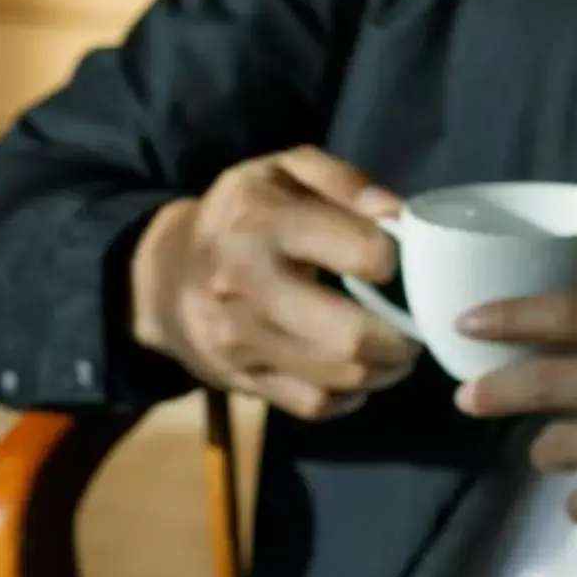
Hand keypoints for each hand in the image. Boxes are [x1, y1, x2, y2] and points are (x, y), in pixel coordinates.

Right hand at [130, 147, 420, 419]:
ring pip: (340, 377)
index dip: (396, 259)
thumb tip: (395, 216)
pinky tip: (356, 375)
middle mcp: (244, 283)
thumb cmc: (239, 217)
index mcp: (260, 220)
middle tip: (414, 329)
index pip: (361, 252)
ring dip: (384, 370)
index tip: (397, 261)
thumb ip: (343, 181)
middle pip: (351, 335)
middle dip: (401, 339)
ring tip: (395, 352)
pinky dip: (348, 397)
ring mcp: (239, 340)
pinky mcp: (240, 380)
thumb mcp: (282, 172)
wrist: (162, 278)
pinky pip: (315, 404)